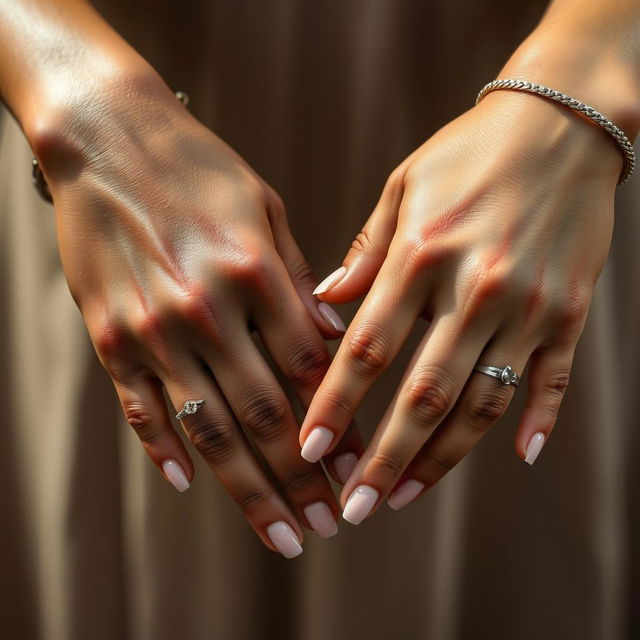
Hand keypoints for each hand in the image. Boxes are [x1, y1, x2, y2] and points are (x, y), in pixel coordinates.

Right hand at [36, 69, 362, 555]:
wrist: (107, 138)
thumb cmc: (198, 168)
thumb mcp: (266, 210)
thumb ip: (299, 281)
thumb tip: (336, 339)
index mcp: (255, 274)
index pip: (310, 371)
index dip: (339, 425)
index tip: (360, 463)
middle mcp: (206, 310)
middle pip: (265, 416)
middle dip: (303, 479)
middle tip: (329, 524)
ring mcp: (153, 329)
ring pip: (208, 430)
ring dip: (248, 489)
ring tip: (280, 532)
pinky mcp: (110, 336)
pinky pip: (139, 408)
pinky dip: (162, 451)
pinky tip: (187, 483)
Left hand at [299, 88, 621, 522]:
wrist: (561, 124)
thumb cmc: (468, 153)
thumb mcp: (403, 186)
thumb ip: (366, 252)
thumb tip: (327, 304)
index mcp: (422, 255)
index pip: (367, 348)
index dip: (336, 404)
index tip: (309, 449)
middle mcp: (474, 289)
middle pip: (422, 395)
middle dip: (384, 458)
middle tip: (354, 507)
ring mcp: (527, 307)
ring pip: (482, 404)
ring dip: (442, 458)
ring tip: (406, 495)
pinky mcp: (568, 313)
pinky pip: (552, 380)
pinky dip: (538, 422)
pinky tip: (519, 458)